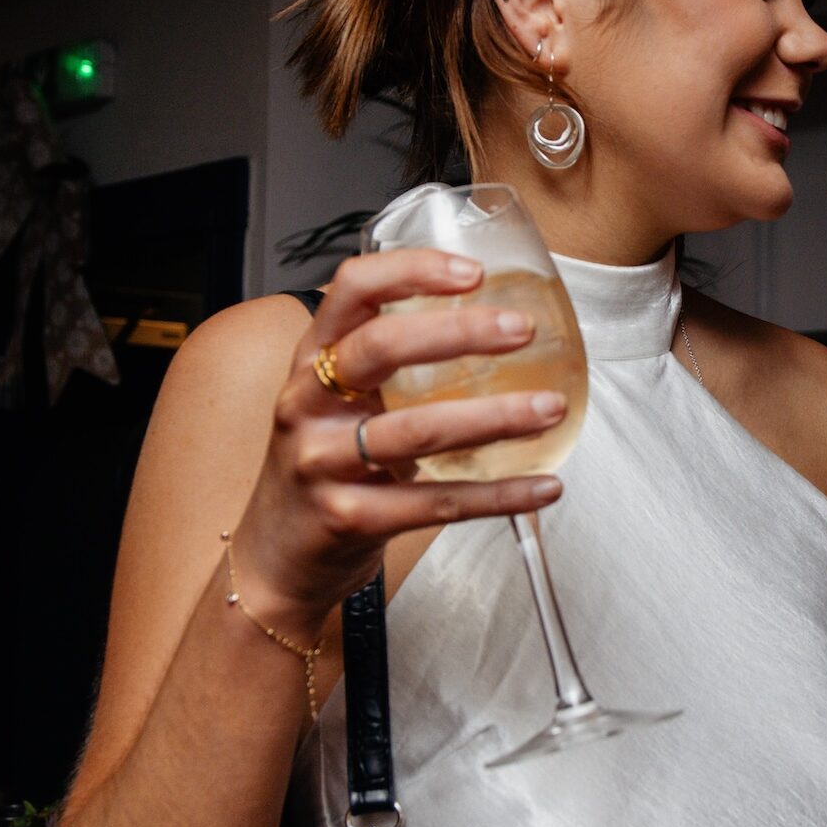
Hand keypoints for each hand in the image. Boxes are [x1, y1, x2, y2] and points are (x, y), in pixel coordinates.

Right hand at [237, 248, 565, 621]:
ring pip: (415, 430)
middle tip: (523, 330)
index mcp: (312, 359)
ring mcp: (322, 461)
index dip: (411, 271)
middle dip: (460, 332)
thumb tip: (493, 325)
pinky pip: (436, 503)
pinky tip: (544, 486)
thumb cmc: (325, 463)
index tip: (473, 273)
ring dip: (494, 417)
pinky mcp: (348, 518)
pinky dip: (499, 495)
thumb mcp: (338, 399)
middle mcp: (308, 401)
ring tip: (551, 408)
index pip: (352, 290)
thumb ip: (393, 365)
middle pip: (380, 348)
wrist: (276, 555)